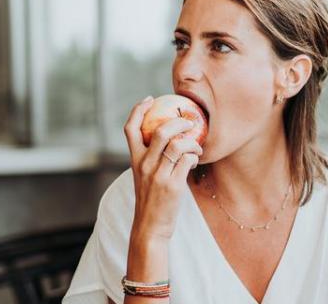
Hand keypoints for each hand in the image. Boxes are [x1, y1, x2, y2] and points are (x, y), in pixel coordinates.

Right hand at [123, 96, 202, 243]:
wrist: (150, 227)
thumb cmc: (151, 200)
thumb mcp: (144, 177)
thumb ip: (152, 159)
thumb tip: (172, 140)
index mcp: (135, 160)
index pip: (130, 129)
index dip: (138, 110)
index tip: (150, 100)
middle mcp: (144, 165)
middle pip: (160, 131)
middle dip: (178, 122)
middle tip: (189, 122)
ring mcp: (158, 175)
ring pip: (177, 145)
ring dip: (192, 141)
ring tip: (197, 146)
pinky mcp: (172, 185)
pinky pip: (188, 160)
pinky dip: (195, 157)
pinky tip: (195, 161)